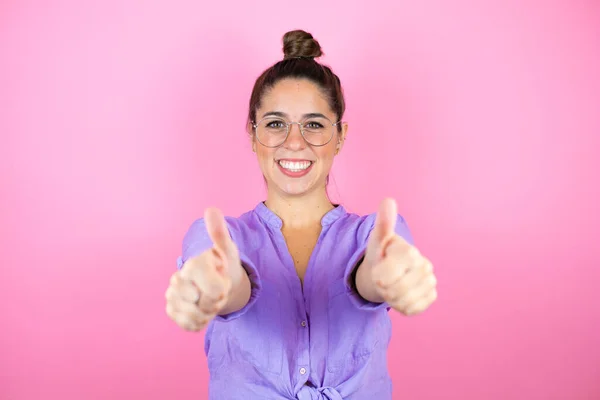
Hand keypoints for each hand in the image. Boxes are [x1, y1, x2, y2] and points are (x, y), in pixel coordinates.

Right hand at [165, 207, 242, 330]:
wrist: (220, 284)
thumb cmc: (224, 266)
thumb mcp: (227, 251)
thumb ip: (219, 233)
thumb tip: (211, 209)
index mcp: (193, 264)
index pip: (211, 287)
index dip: (221, 289)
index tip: (223, 281)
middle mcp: (178, 279)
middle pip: (203, 303)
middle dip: (216, 301)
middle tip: (218, 291)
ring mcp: (172, 295)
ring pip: (195, 315)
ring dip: (208, 312)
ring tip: (210, 300)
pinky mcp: (172, 310)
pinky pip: (188, 324)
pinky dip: (200, 322)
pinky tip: (202, 311)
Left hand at [364, 198, 437, 315]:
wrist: (386, 272)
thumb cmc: (380, 253)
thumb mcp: (377, 238)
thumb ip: (383, 222)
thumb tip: (388, 200)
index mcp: (411, 252)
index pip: (392, 272)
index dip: (381, 275)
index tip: (378, 268)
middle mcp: (425, 266)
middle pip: (397, 289)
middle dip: (383, 288)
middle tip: (382, 279)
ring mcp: (430, 282)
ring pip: (404, 301)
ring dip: (391, 298)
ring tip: (390, 287)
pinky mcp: (431, 297)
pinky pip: (412, 309)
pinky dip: (401, 306)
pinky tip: (400, 295)